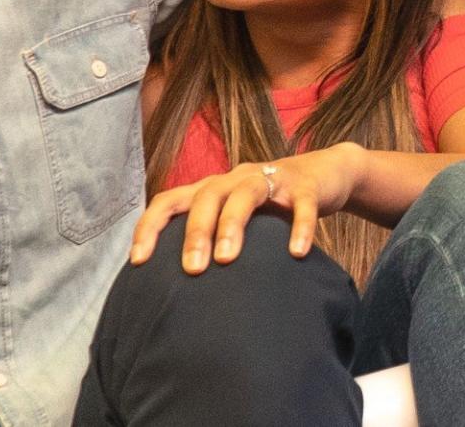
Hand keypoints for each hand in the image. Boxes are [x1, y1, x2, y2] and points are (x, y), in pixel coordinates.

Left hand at [131, 144, 365, 272]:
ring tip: (227, 259)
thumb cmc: (271, 206)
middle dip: (195, 233)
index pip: (170, 200)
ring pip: (245, 195)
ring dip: (233, 225)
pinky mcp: (306, 186)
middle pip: (207, 197)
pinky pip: (302, 204)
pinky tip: (297, 252)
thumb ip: (211, 241)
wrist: (325, 174)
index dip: (150, 227)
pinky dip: (299, 227)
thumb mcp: (236, 217)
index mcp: (213, 188)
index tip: (139, 261)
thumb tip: (178, 291)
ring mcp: (271, 179)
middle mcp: (236, 179)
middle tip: (192, 269)